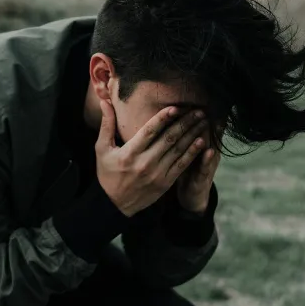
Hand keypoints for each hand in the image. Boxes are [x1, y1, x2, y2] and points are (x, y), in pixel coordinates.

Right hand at [95, 99, 212, 216]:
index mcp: (129, 153)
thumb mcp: (102, 149)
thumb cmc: (107, 173)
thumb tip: (104, 101)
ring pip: (178, 150)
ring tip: (203, 121)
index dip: (163, 118)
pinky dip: (192, 153)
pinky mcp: (165, 183)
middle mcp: (145, 163)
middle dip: (185, 122)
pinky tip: (201, 142)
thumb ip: (106, 124)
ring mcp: (157, 174)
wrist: (114, 204)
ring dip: (192, 134)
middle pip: (169, 138)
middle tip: (198, 110)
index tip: (176, 107)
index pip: (149, 131)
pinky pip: (181, 165)